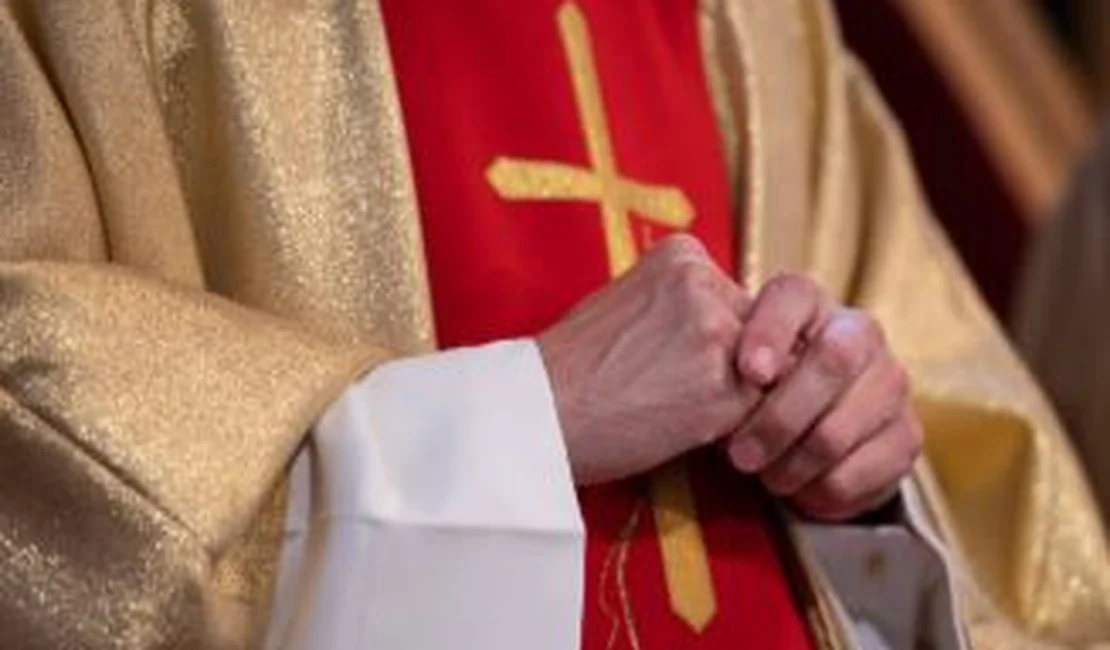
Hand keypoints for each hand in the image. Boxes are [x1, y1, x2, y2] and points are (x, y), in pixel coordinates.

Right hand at [538, 234, 758, 484]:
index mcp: (682, 254)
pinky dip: (728, 430)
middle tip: (672, 391)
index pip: (738, 303)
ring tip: (671, 409)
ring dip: (732, 403)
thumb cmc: (573, 370)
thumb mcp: (629, 304)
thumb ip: (683, 307)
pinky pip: (757, 414)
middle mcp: (705, 282)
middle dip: (732, 371)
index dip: (711, 343)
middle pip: (761, 337)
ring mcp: (717, 332)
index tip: (665, 360)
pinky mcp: (724, 387)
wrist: (537, 412)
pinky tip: (678, 427)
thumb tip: (738, 331)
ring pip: (765, 378)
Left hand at [725, 273, 921, 519]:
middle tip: (740, 455)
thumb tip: (697, 365)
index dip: (771, 330)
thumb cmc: (750, 397)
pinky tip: (801, 492)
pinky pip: (865, 470)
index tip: (748, 373)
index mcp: (809, 306)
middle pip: (834, 359)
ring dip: (795, 463)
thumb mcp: (727, 373)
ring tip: (766, 477)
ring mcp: (889, 383)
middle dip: (780, 417)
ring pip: (842, 427)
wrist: (800, 441)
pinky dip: (823, 491)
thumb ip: (717, 358)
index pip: (794, 294)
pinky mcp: (906, 435)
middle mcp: (859, 334)